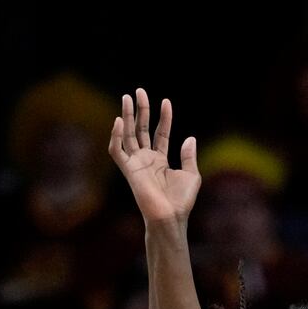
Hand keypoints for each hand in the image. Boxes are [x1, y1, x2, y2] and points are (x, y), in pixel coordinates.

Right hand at [108, 88, 199, 222]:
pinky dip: (115, 137)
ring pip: (128, 135)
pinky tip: (120, 121)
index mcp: (160, 160)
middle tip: (139, 91)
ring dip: (127, 116)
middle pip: (141, 129)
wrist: (171, 217)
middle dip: (141, 110)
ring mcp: (136, 164)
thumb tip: (190, 138)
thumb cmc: (181, 201)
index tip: (166, 101)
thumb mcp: (192, 175)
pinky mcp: (128, 171)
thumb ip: (188, 156)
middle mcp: (146, 159)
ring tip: (127, 97)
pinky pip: (117, 151)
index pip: (160, 133)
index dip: (164, 118)